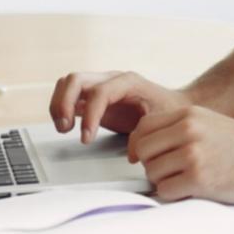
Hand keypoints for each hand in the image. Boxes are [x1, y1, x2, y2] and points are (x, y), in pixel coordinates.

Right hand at [48, 71, 189, 141]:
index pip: (99, 92)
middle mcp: (111, 79)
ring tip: (63, 128)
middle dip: (64, 104)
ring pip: (68, 83)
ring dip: (59, 104)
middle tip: (65, 129)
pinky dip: (62, 108)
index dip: (90, 115)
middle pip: (75, 80)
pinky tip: (66, 126)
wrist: (174, 104)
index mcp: (128, 82)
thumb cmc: (169, 110)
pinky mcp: (94, 97)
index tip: (87, 138)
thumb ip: (146, 135)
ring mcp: (100, 85)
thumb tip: (132, 153)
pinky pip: (70, 95)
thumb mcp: (162, 122)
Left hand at [127, 106, 233, 203]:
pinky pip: (165, 191)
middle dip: (151, 164)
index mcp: (190, 114)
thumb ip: (179, 128)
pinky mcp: (199, 179)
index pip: (144, 126)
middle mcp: (189, 130)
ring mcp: (193, 154)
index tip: (142, 156)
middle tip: (169, 172)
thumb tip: (144, 147)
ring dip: (165, 182)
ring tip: (187, 181)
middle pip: (144, 150)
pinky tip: (193, 191)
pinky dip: (175, 196)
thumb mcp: (210, 123)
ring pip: (152, 173)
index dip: (139, 145)